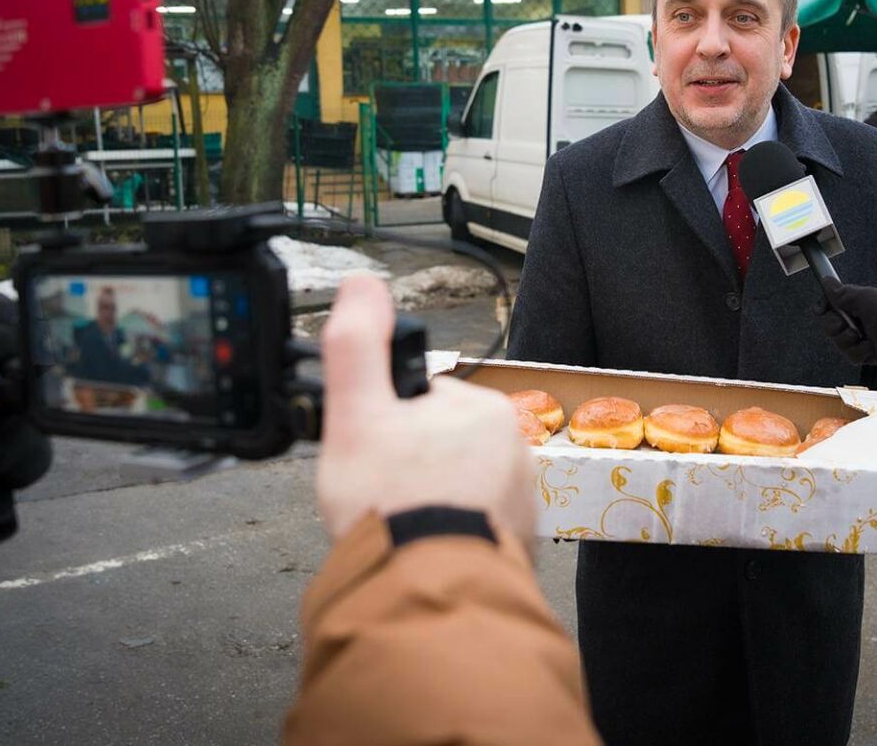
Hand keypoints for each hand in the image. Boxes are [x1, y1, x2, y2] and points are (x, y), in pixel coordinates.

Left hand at [0, 293, 50, 548]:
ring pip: (40, 413)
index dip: (12, 322)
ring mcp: (1, 416)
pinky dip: (12, 465)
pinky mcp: (12, 455)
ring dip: (9, 435)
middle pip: (33, 361)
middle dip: (16, 390)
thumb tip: (13, 342)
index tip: (6, 346)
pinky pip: (38, 453)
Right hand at [317, 275, 533, 543]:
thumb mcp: (357, 413)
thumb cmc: (392, 503)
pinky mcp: (516, 546)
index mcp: (484, 411)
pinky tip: (422, 550)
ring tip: (400, 526)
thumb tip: (361, 284)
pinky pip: (471, 529)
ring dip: (427, 504)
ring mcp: (519, 502)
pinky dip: (446, 538)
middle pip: (439, 446)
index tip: (372, 454)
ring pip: (455, 489)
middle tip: (381, 496)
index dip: (386, 426)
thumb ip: (357, 344)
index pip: (424, 402)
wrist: (425, 592)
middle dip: (407, 468)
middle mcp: (515, 452)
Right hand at [816, 278, 876, 375]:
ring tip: (862, 337)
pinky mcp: (864, 354)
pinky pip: (850, 356)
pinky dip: (859, 352)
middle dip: (834, 326)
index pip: (828, 306)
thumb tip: (826, 280)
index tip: (822, 309)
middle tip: (846, 324)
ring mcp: (859, 338)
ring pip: (837, 343)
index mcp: (854, 304)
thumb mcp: (862, 297)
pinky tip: (871, 347)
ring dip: (848, 340)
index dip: (822, 308)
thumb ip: (841, 292)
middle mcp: (855, 320)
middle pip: (828, 326)